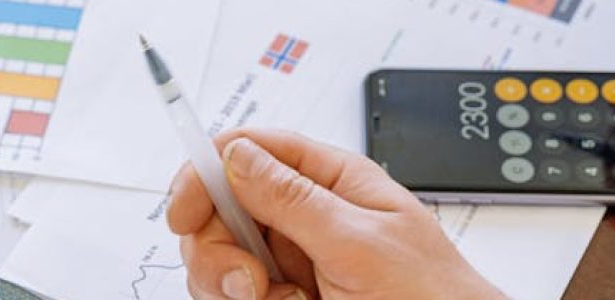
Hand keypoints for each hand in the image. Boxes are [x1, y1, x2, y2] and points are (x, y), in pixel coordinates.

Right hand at [168, 128, 503, 298]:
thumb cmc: (430, 296)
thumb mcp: (359, 242)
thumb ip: (294, 199)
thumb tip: (238, 156)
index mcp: (329, 181)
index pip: (249, 150)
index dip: (206, 172)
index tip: (184, 210)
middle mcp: (304, 215)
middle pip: (220, 208)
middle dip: (217, 245)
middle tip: (248, 283)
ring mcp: (290, 258)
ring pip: (218, 255)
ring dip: (230, 283)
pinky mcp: (282, 293)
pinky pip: (232, 292)